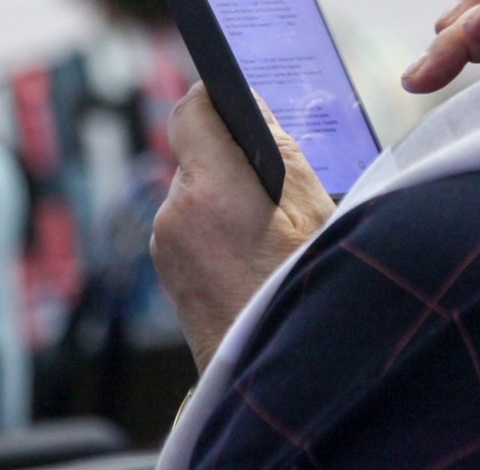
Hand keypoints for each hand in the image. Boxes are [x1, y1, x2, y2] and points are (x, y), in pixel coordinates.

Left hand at [151, 83, 334, 373]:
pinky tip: (255, 254)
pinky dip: (218, 228)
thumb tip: (258, 113)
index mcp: (210, 190)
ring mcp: (164, 247)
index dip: (215, 96)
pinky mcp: (168, 273)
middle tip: (277, 176)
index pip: (191, 110)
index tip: (239, 95)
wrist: (275, 383)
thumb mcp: (315, 214)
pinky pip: (190, 227)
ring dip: (227, 197)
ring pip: (195, 193)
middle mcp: (174, 214)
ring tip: (272, 227)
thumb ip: (283, 153)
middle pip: (196, 153)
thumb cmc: (302, 297)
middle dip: (232, 156)